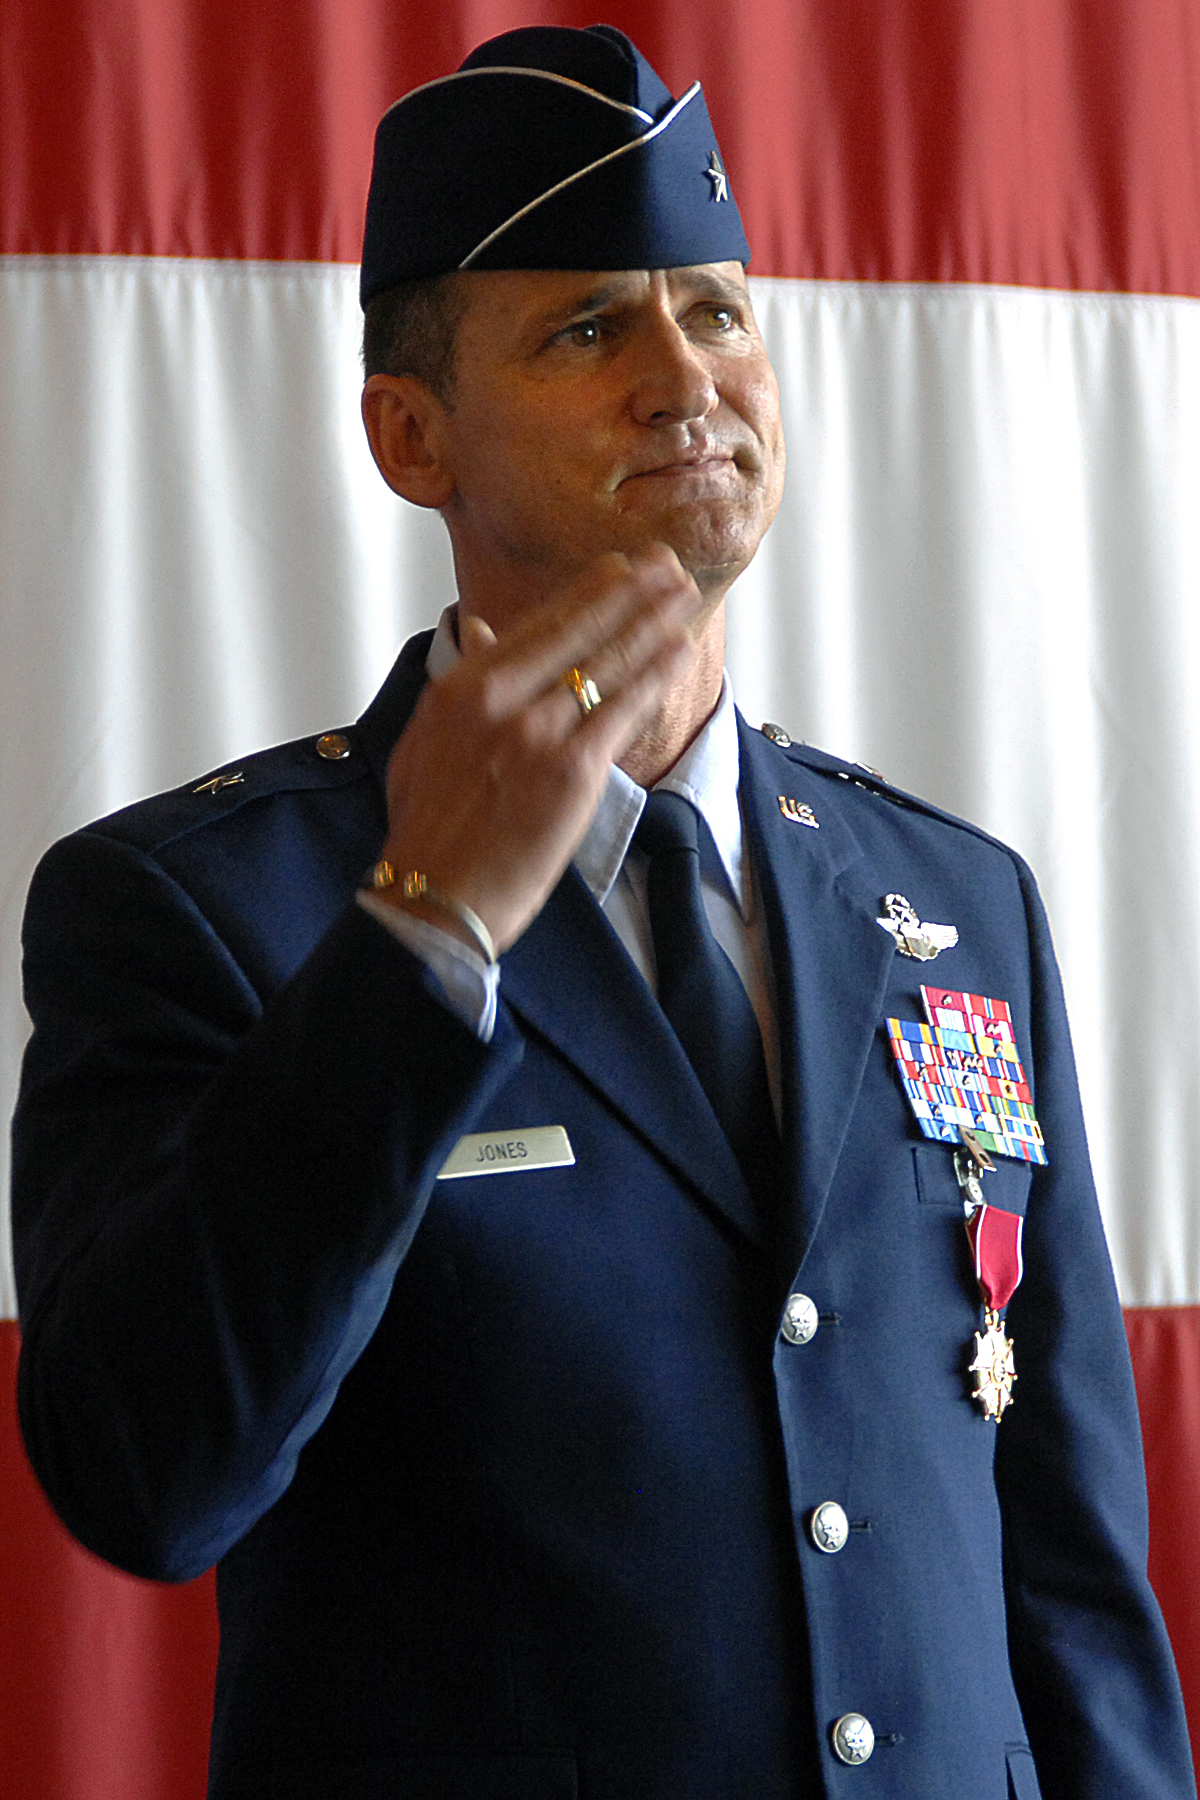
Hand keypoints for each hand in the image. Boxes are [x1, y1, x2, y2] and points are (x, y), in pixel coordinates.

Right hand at [376, 545, 702, 953]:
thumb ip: (460, 680)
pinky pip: (623, 710)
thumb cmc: (427, 830)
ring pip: (608, 664)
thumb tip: (479, 629)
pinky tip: (677, 650)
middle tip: (667, 564)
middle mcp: (500, 702)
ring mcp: (538, 734)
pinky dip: (654, 674)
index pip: (537, 626)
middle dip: (630, 593)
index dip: (586, 593)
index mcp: (463, 690)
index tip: (618, 569)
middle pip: (579, 632)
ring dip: (653, 623)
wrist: (434, 897)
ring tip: (685, 595)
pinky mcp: (572, 772)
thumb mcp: (427, 741)